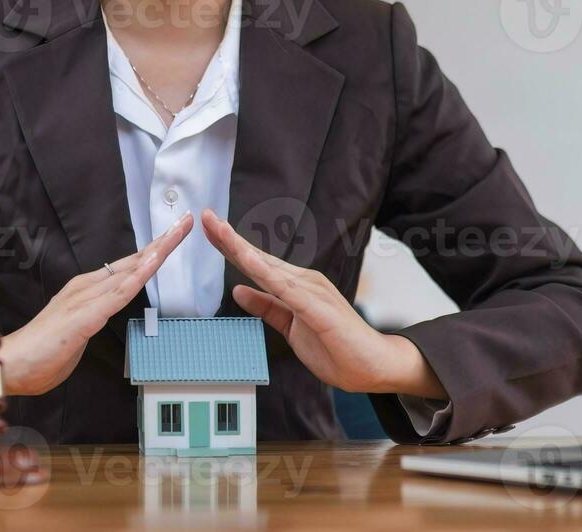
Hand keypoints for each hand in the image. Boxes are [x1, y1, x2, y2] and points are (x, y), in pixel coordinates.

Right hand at [0, 211, 192, 395]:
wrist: (10, 366)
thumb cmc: (40, 355)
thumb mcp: (76, 333)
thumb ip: (91, 321)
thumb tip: (100, 319)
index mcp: (86, 291)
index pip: (127, 267)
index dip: (153, 251)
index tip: (174, 236)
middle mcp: (87, 287)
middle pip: (134, 261)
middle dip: (163, 241)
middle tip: (188, 221)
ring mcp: (87, 299)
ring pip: (131, 270)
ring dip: (158, 250)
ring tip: (180, 231)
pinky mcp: (86, 316)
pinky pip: (119, 293)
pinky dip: (139, 276)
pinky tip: (154, 262)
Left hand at [200, 208, 445, 398]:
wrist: (375, 366)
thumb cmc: (338, 348)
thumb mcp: (291, 328)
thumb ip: (267, 308)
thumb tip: (238, 291)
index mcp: (296, 287)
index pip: (257, 264)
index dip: (231, 247)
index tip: (209, 229)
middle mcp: (303, 282)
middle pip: (258, 258)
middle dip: (229, 238)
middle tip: (206, 216)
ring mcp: (311, 292)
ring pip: (268, 267)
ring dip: (241, 248)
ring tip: (219, 230)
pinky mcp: (317, 307)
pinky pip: (285, 289)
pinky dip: (264, 272)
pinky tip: (247, 260)